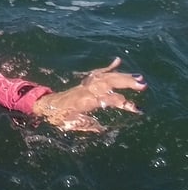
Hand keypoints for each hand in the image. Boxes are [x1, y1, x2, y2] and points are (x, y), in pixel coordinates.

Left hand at [31, 57, 145, 131]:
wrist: (46, 105)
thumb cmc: (58, 117)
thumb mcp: (72, 125)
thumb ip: (87, 126)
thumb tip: (102, 128)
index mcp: (84, 101)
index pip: (106, 99)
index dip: (120, 102)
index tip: (135, 107)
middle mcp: (86, 90)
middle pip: (107, 82)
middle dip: (125, 82)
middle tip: (142, 84)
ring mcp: (85, 84)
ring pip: (105, 76)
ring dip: (122, 75)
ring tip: (139, 77)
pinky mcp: (85, 82)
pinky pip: (97, 73)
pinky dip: (108, 67)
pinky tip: (118, 61)